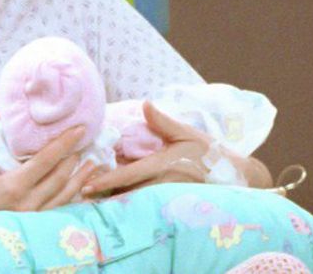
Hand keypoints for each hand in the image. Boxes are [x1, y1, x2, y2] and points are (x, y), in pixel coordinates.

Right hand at [0, 110, 100, 221]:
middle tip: (86, 139)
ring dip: (80, 178)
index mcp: (13, 187)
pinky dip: (71, 196)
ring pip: (64, 196)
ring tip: (93, 163)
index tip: (79, 128)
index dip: (65, 143)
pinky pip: (57, 209)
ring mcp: (31, 218)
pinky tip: (78, 187)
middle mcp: (27, 205)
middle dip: (75, 157)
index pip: (47, 161)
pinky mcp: (31, 226)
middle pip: (61, 178)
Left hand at [81, 101, 216, 196]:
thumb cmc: (207, 151)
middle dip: (104, 197)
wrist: (233, 175)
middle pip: (127, 194)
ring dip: (114, 203)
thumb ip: (163, 122)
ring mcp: (167, 197)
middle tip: (79, 197)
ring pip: (135, 203)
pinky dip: (130, 206)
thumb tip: (146, 104)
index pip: (129, 175)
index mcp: (163, 165)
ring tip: (91, 204)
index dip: (106, 180)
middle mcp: (163, 184)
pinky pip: (146, 206)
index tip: (86, 185)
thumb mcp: (186, 133)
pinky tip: (115, 208)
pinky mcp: (171, 204)